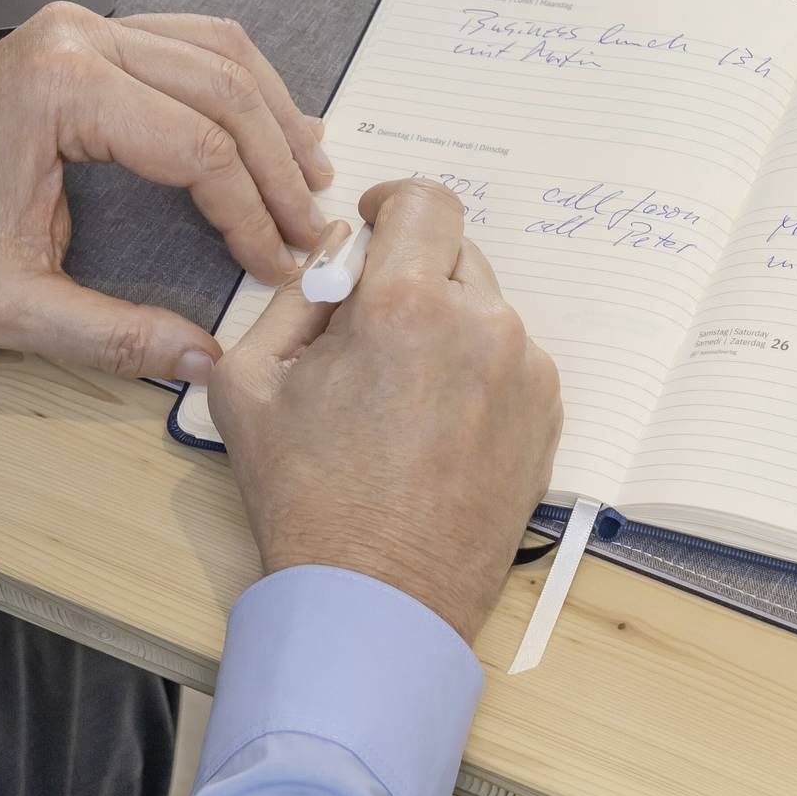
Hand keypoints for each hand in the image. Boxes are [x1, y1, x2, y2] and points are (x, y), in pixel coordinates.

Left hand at [0, 3, 334, 379]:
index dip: (250, 211)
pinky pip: (187, 42)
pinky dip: (238, 84)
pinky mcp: (87, 33)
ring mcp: (84, 25)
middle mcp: (78, 38)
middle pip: (221, 89)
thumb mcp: (12, 306)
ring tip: (310, 173)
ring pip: (216, 50)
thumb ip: (110, 335)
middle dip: (278, 163)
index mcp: (59, 91)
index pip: (195, 146)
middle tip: (309, 226)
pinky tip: (269, 127)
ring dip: (273, 111)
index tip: (276, 262)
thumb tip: (201, 358)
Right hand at [206, 180, 562, 641]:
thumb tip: (338, 257)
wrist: (377, 595)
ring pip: (484, 307)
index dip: (393, 203)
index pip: (423, 200)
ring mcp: (525, 372)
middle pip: (455, 250)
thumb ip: (291, 296)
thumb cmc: (307, 497)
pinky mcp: (548, 414)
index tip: (374, 227)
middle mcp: (481, 326)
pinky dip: (475, 370)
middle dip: (411, 275)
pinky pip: (510, 358)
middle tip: (370, 333)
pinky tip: (436, 424)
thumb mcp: (248, 382)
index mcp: (404, 306)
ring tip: (401, 393)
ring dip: (445, 324)